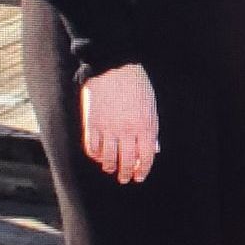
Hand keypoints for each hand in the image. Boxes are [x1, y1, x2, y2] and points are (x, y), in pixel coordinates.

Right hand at [79, 62, 159, 182]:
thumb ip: (151, 128)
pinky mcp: (92, 124)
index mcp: (145, 126)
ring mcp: (108, 129)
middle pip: (127, 161)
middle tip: (125, 178)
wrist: (113, 66)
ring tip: (111, 169)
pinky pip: (92, 148)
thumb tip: (153, 150)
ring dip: (110, 168)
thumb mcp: (151, 106)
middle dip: (127, 174)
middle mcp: (127, 131)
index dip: (143, 170)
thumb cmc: (136, 84)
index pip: (146, 157)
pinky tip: (99, 157)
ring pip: (108, 159)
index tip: (139, 176)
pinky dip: (96, 156)